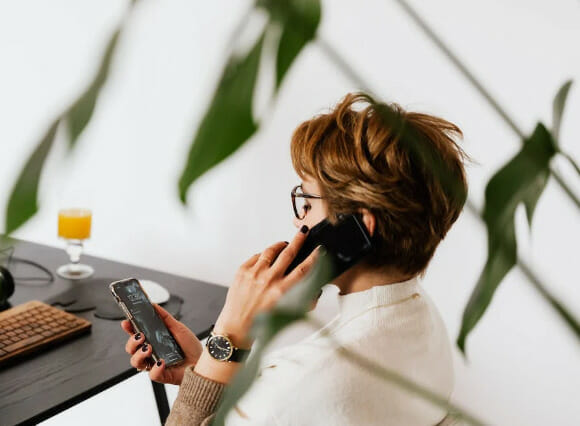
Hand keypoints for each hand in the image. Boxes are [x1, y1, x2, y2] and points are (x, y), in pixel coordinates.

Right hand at [121, 304, 203, 385]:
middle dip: (132, 342)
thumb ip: (165, 317)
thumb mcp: (177, 328)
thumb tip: (153, 305)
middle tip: (141, 336)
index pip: (136, 334)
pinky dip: (156, 368)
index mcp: (153, 341)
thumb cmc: (190, 346)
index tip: (126, 322)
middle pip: (131, 349)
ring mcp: (154, 364)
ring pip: (136, 362)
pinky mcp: (161, 375)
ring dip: (139, 354)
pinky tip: (162, 361)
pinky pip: (152, 374)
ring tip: (149, 348)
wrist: (202, 360)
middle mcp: (151, 353)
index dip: (128, 329)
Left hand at [214, 225, 322, 346]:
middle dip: (298, 240)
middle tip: (303, 232)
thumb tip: (314, 288)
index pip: (303, 269)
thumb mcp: (287, 313)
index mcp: (282, 291)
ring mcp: (254, 274)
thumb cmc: (261, 322)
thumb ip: (303, 300)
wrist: (236, 327)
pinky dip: (263, 256)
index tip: (319, 250)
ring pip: (271, 251)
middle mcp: (269, 280)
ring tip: (284, 244)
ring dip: (280, 245)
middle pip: (288, 253)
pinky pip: (256, 256)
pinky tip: (266, 260)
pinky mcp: (242, 271)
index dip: (314, 257)